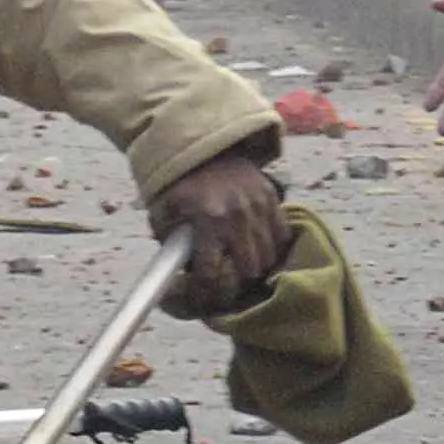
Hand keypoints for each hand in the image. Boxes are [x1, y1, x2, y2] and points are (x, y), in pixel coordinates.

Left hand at [149, 145, 290, 316]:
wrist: (203, 145)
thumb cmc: (179, 182)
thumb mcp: (162, 211)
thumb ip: (167, 244)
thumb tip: (171, 276)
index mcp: (206, 221)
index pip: (212, 273)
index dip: (206, 293)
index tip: (202, 298)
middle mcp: (236, 217)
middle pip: (246, 271)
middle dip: (233, 283)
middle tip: (223, 283)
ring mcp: (258, 207)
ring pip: (267, 258)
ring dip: (253, 269)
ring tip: (239, 268)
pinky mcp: (272, 198)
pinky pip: (281, 236)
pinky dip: (272, 248)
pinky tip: (257, 249)